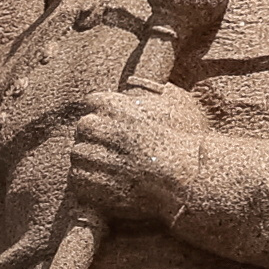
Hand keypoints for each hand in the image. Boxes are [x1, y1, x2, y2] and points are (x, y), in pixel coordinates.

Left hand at [58, 82, 209, 226]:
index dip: (102, 113)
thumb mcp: (172, 105)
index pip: (93, 101)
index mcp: (123, 109)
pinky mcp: (98, 184)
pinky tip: (104, 182)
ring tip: (107, 167)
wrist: (190, 182)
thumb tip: (131, 83)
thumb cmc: (184, 143)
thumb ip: (147, 93)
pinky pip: (78, 178)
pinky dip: (87, 181)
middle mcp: (109, 131)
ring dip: (89, 159)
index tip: (110, 124)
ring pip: (77, 153)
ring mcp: (102, 158)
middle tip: (105, 147)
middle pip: (84, 126)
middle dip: (92, 136)